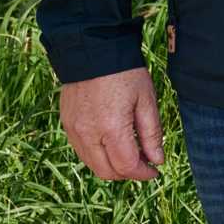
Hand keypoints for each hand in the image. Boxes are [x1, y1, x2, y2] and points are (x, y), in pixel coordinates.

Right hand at [59, 67, 164, 181]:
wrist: (93, 49)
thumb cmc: (125, 73)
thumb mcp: (146, 100)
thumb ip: (152, 133)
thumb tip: (157, 160)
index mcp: (111, 128)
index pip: (126, 166)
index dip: (143, 173)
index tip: (154, 171)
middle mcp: (87, 133)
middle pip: (107, 172)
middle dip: (127, 173)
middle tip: (143, 164)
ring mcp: (73, 130)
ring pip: (92, 164)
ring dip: (111, 166)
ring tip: (129, 153)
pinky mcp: (66, 124)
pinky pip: (81, 151)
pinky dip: (97, 155)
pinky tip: (111, 143)